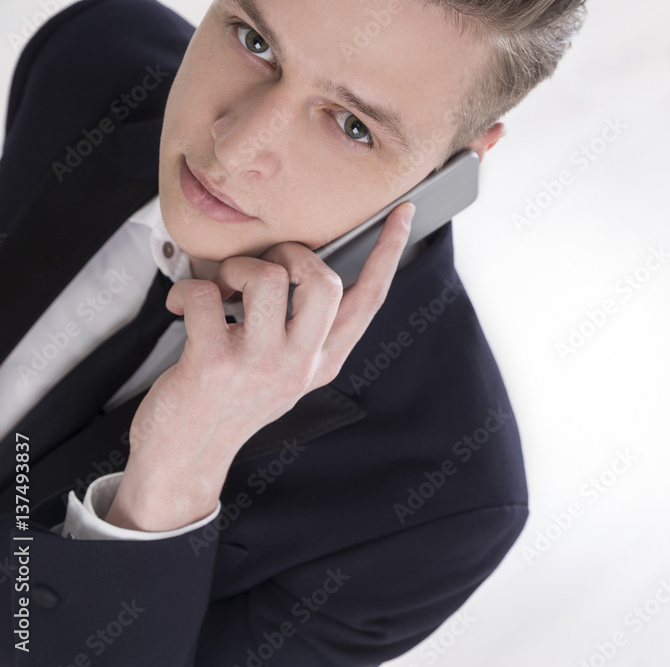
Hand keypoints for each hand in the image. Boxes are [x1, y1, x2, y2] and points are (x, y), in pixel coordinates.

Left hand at [105, 202, 413, 530]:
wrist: (185, 457)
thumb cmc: (230, 404)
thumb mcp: (285, 374)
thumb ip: (303, 332)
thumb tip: (296, 267)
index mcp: (324, 360)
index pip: (370, 299)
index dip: (389, 252)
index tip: (401, 213)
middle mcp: (301, 363)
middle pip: (324, 282)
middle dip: (289, 254)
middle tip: (263, 264)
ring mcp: (260, 365)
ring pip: (266, 278)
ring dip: (235, 267)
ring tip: (220, 287)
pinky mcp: (213, 364)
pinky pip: (205, 295)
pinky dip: (186, 291)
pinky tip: (179, 307)